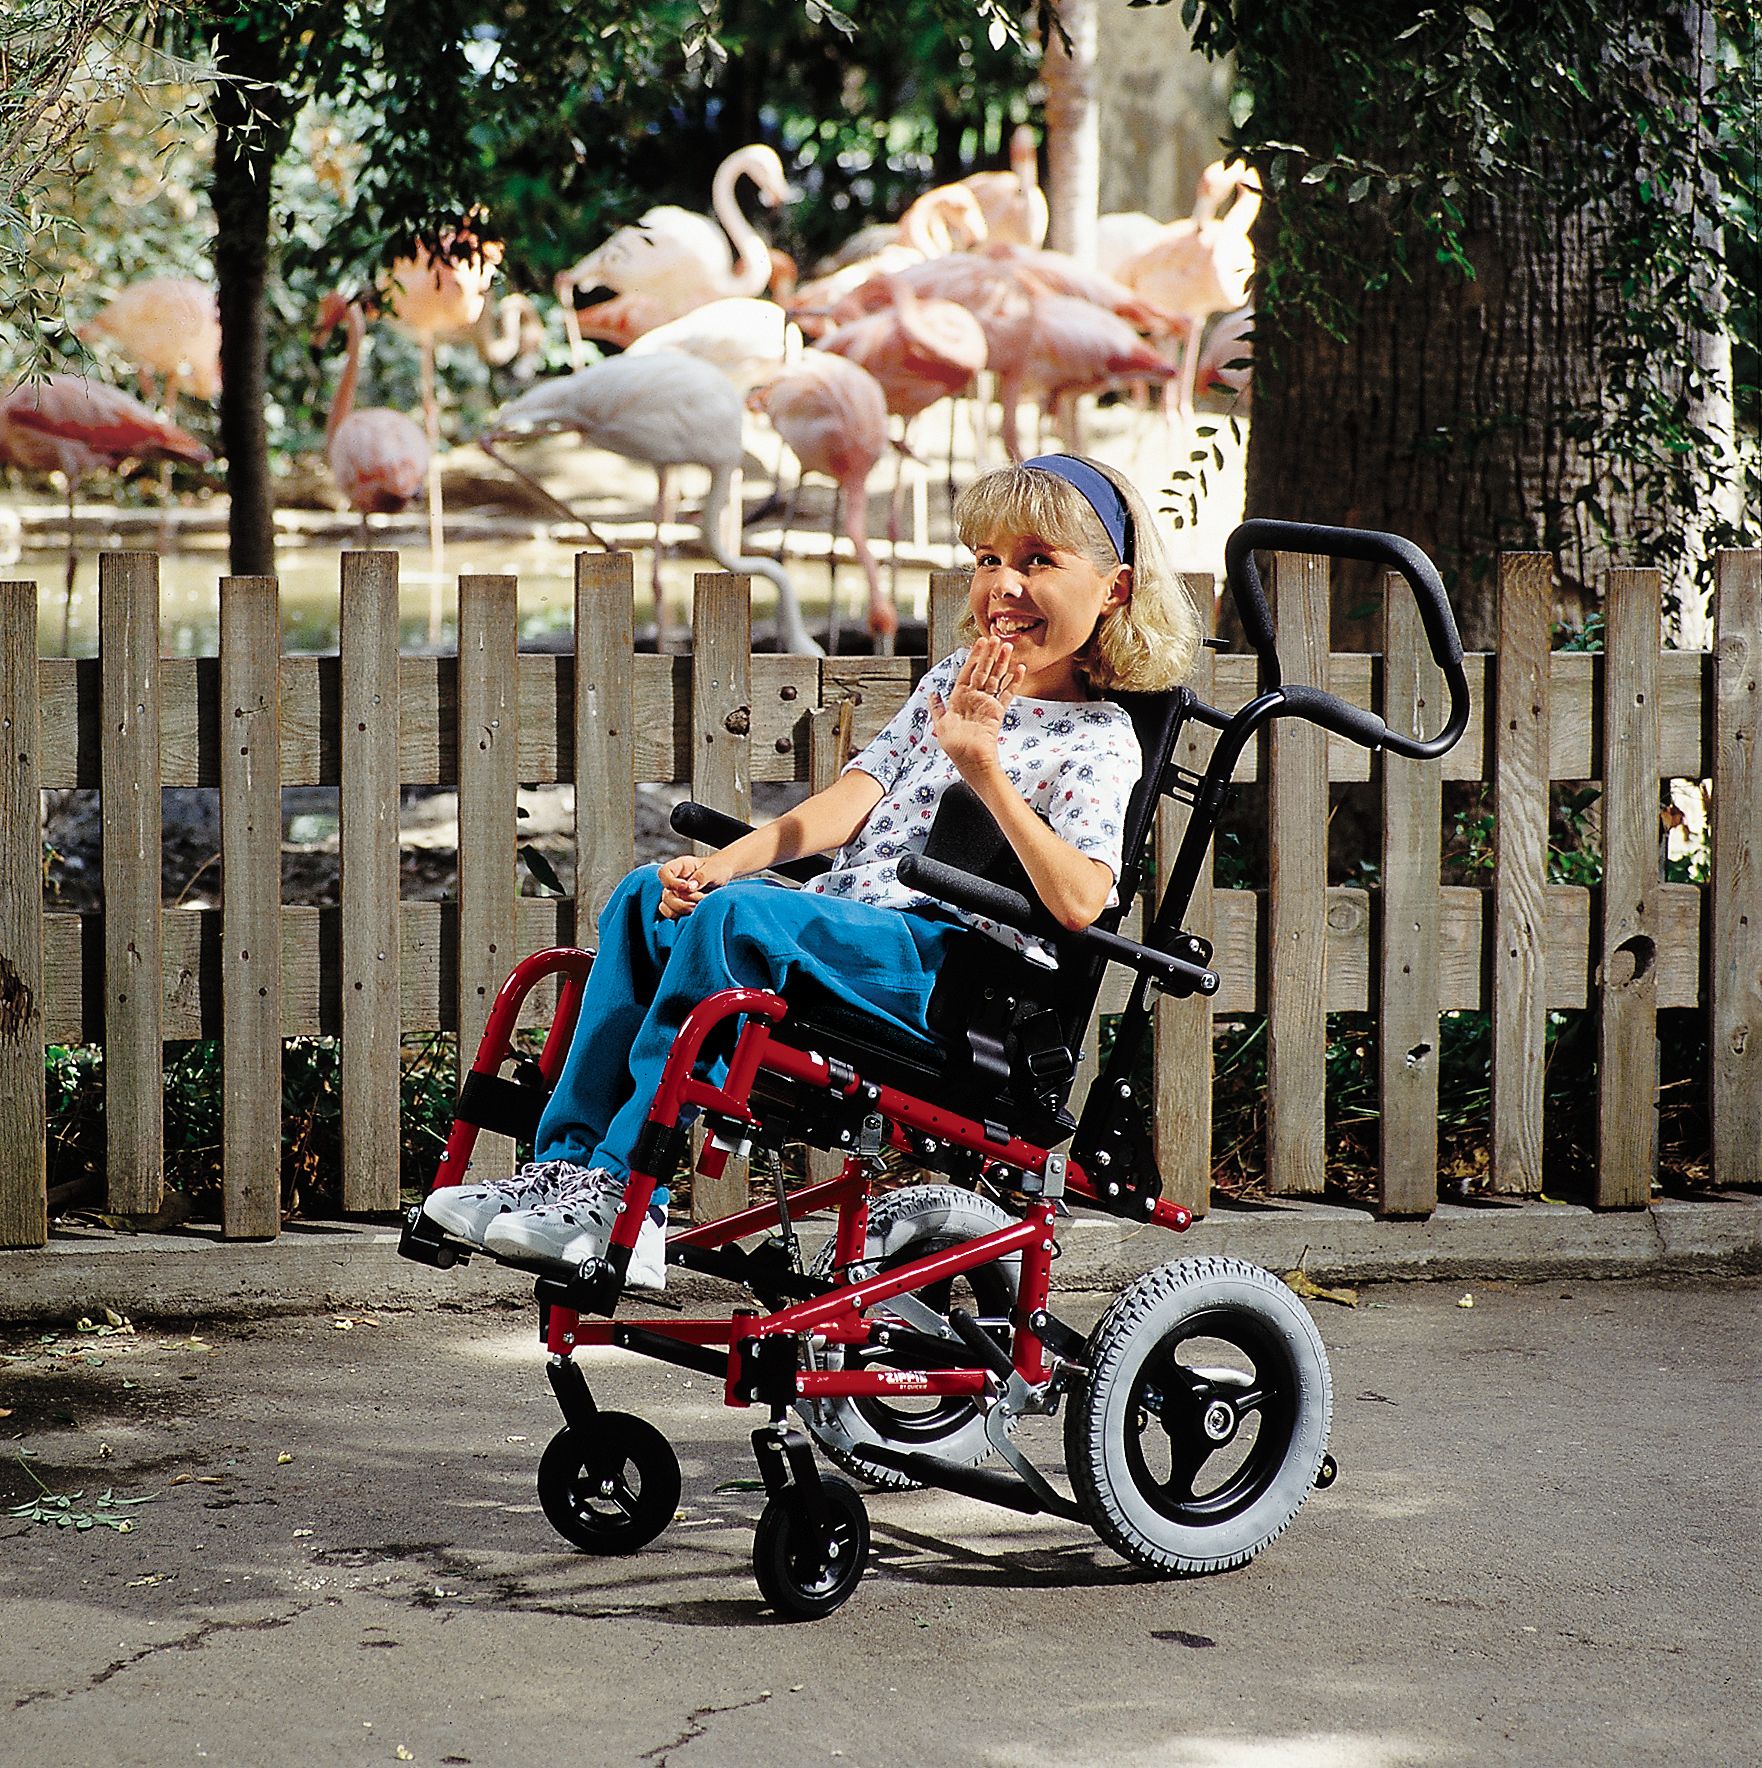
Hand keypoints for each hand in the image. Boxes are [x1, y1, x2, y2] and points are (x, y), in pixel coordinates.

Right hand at [657, 850, 735, 917]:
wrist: (723, 877)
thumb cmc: (717, 869)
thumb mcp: (713, 870)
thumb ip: (702, 876)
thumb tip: (690, 887)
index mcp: (680, 867)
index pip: (664, 873)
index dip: (671, 882)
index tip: (686, 887)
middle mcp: (674, 881)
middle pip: (666, 895)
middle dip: (684, 901)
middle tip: (701, 897)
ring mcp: (675, 895)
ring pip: (667, 907)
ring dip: (684, 909)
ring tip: (700, 904)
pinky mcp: (679, 906)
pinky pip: (673, 914)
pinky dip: (684, 915)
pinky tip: (697, 910)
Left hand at [930, 636, 1024, 777]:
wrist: (971, 761)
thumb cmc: (955, 746)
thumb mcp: (940, 725)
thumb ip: (937, 708)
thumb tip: (931, 694)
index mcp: (959, 699)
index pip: (967, 672)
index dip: (973, 657)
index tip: (979, 643)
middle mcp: (974, 699)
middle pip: (983, 671)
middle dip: (988, 655)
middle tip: (995, 638)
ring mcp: (987, 704)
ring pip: (996, 678)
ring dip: (1002, 663)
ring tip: (1008, 647)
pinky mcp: (998, 712)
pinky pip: (1007, 694)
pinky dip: (1014, 682)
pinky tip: (1020, 669)